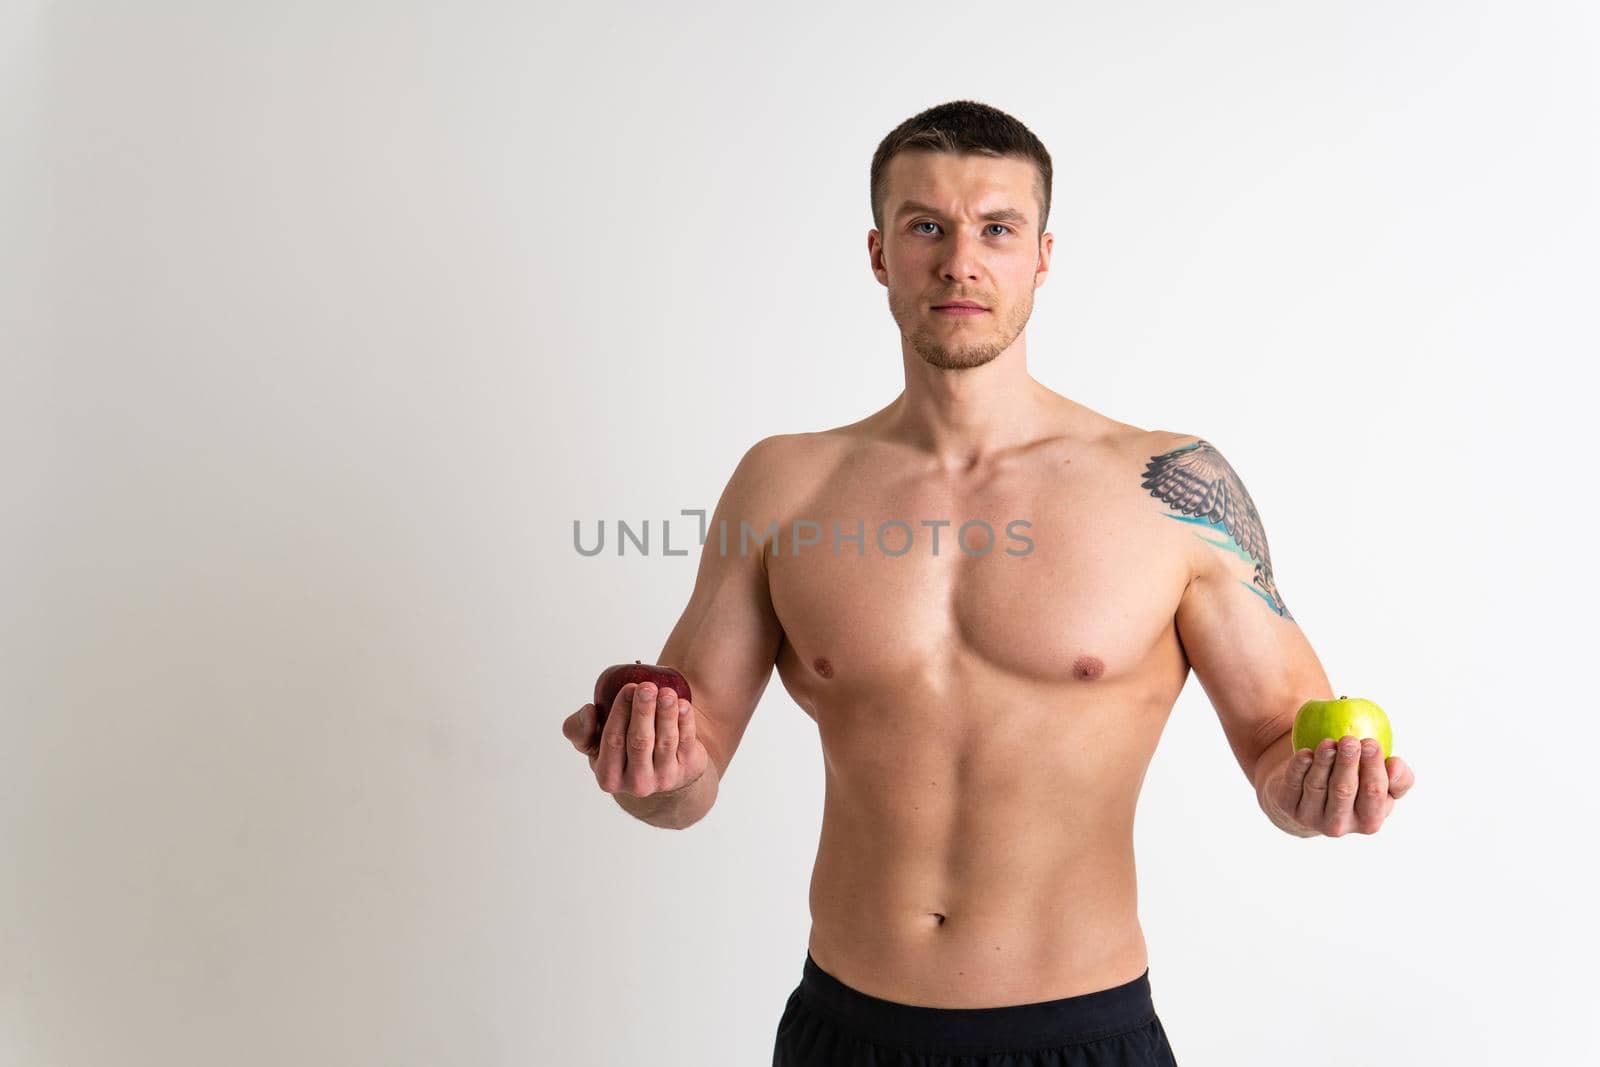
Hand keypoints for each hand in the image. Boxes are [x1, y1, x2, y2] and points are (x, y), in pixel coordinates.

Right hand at [561, 681, 708, 797]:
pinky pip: (686, 743)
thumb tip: (589, 711)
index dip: (620, 712)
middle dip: (643, 711)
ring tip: (666, 692)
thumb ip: (578, 728)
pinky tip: (682, 704)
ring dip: (666, 714)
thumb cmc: (620, 747)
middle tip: (646, 686)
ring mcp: (663, 779)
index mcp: (608, 777)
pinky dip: (685, 722)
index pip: (613, 741)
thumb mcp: (592, 743)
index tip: (627, 688)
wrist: (656, 765)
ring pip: (665, 741)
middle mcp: (636, 783)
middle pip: (639, 742)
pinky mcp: (687, 770)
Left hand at [1266, 734, 1416, 836]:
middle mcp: (1339, 825)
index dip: (1373, 768)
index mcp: (1369, 821)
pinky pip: (1293, 784)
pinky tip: (1306, 752)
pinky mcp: (1288, 807)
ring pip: (1317, 786)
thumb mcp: (1384, 786)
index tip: (1371, 742)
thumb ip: (1399, 778)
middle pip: (1344, 791)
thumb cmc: (1358, 786)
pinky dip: (1299, 767)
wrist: (1314, 797)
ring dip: (1323, 762)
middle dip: (1348, 764)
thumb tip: (1395, 765)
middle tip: (1350, 740)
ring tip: (1329, 742)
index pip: (1374, 794)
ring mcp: (1311, 818)